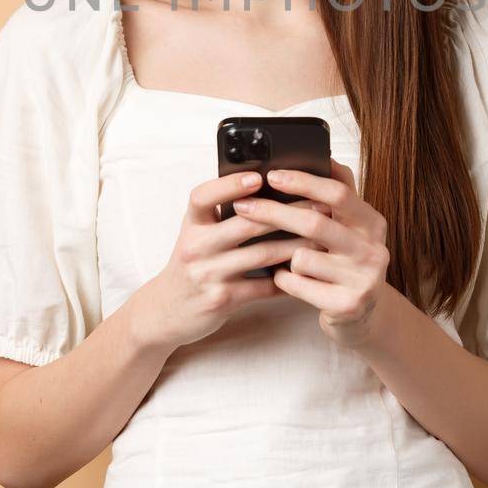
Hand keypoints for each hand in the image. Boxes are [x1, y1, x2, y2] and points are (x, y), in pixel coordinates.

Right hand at [130, 168, 332, 352]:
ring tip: (321, 235)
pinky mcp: (222, 299)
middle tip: (317, 203)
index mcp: (191, 225)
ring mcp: (209, 275)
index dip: (229, 184)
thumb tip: (264, 188)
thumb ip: (220, 215)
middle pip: (244, 224)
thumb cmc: (192, 264)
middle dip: (286, 212)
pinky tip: (306, 270)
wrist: (167, 310)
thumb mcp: (196, 234)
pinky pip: (262, 287)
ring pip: (260, 255)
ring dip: (295, 245)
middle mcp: (197, 247)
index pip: (202, 197)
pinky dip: (287, 279)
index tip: (257, 176)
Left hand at [232, 159, 391, 349]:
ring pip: (302, 257)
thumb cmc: (344, 263)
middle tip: (244, 207)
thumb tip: (324, 156)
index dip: (303, 182)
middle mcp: (373, 249)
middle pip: (314, 222)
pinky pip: (297, 285)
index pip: (337, 193)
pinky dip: (283, 279)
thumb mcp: (349, 228)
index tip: (272, 176)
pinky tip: (285, 278)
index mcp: (372, 223)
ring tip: (279, 257)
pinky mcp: (346, 305)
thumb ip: (339, 196)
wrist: (361, 317)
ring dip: (281, 256)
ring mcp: (362, 279)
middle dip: (273, 212)